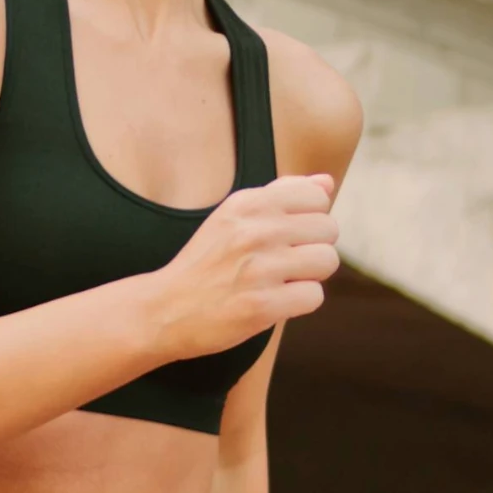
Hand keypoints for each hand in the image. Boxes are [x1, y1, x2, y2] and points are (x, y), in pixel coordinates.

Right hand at [150, 173, 339, 358]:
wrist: (164, 309)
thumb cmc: (207, 262)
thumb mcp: (234, 217)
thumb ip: (282, 195)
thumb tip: (327, 182)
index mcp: (248, 203)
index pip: (317, 196)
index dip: (311, 218)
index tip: (289, 234)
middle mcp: (254, 230)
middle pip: (328, 229)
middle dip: (315, 247)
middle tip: (286, 262)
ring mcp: (259, 268)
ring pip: (327, 261)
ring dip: (311, 275)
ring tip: (283, 281)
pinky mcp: (261, 306)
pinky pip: (315, 296)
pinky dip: (300, 302)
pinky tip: (276, 302)